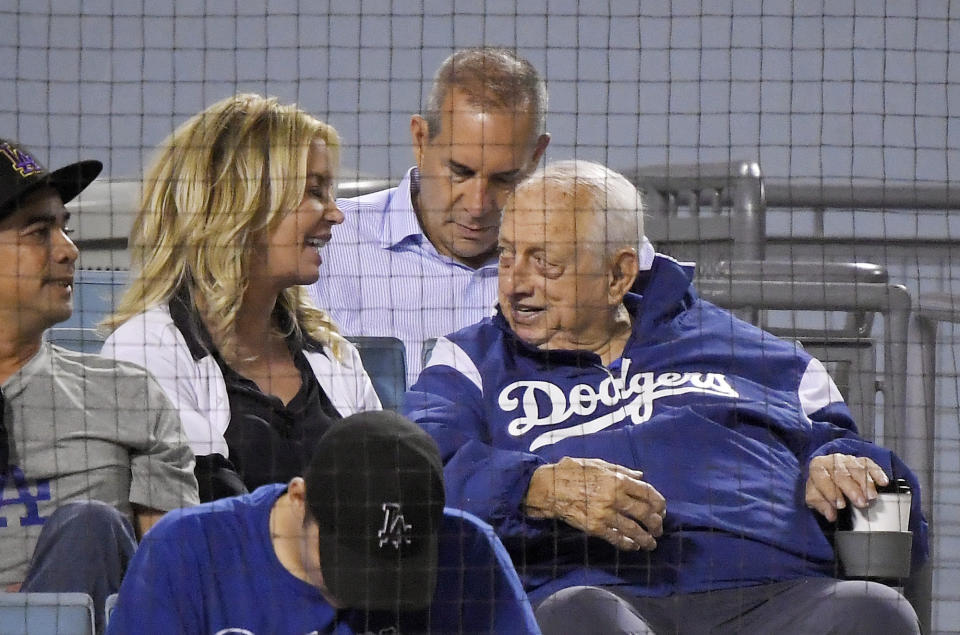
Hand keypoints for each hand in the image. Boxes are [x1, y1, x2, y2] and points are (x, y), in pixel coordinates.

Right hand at [524, 456, 665, 550]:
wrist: (549, 487)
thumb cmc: (572, 472)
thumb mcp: (598, 464)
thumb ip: (621, 470)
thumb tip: (640, 476)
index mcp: (617, 479)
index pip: (648, 493)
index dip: (659, 503)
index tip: (662, 510)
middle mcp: (614, 497)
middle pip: (645, 513)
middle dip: (656, 523)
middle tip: (658, 529)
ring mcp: (605, 513)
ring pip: (633, 530)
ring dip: (646, 538)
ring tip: (650, 543)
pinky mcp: (595, 527)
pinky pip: (616, 538)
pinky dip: (628, 544)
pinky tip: (633, 546)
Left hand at [805, 453, 889, 521]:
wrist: (828, 471)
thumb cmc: (821, 485)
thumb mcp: (815, 496)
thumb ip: (821, 505)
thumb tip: (830, 515)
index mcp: (817, 468)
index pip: (823, 479)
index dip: (831, 493)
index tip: (840, 506)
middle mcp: (832, 461)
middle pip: (842, 474)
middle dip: (852, 489)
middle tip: (861, 503)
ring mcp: (848, 460)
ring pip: (857, 469)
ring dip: (866, 483)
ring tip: (872, 497)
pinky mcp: (861, 460)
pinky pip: (870, 465)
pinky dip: (877, 473)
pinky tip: (883, 482)